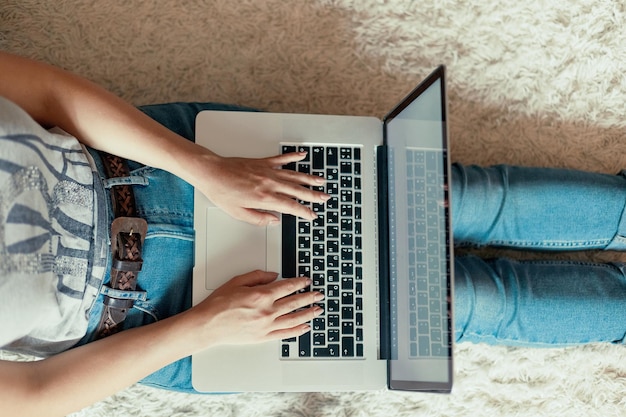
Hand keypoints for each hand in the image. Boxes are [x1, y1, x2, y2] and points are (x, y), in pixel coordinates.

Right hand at [190, 270, 323, 346]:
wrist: (208, 325)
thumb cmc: (218, 304)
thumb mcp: (237, 281)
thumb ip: (258, 276)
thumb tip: (274, 275)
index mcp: (261, 295)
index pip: (287, 286)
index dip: (300, 282)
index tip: (307, 281)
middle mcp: (267, 311)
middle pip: (295, 302)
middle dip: (309, 297)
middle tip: (319, 294)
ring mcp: (266, 326)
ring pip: (294, 318)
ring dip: (308, 313)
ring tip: (318, 309)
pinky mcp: (263, 337)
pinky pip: (285, 334)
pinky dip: (298, 330)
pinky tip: (305, 327)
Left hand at [191, 150, 329, 224]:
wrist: (212, 172)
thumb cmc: (222, 192)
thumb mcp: (238, 214)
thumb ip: (259, 219)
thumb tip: (274, 221)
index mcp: (264, 198)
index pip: (291, 207)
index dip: (304, 212)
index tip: (312, 215)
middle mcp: (269, 184)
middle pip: (297, 190)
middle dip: (314, 195)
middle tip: (325, 198)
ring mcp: (267, 171)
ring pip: (294, 175)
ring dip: (309, 178)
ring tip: (321, 180)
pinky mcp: (262, 162)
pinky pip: (282, 159)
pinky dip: (293, 157)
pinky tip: (302, 155)